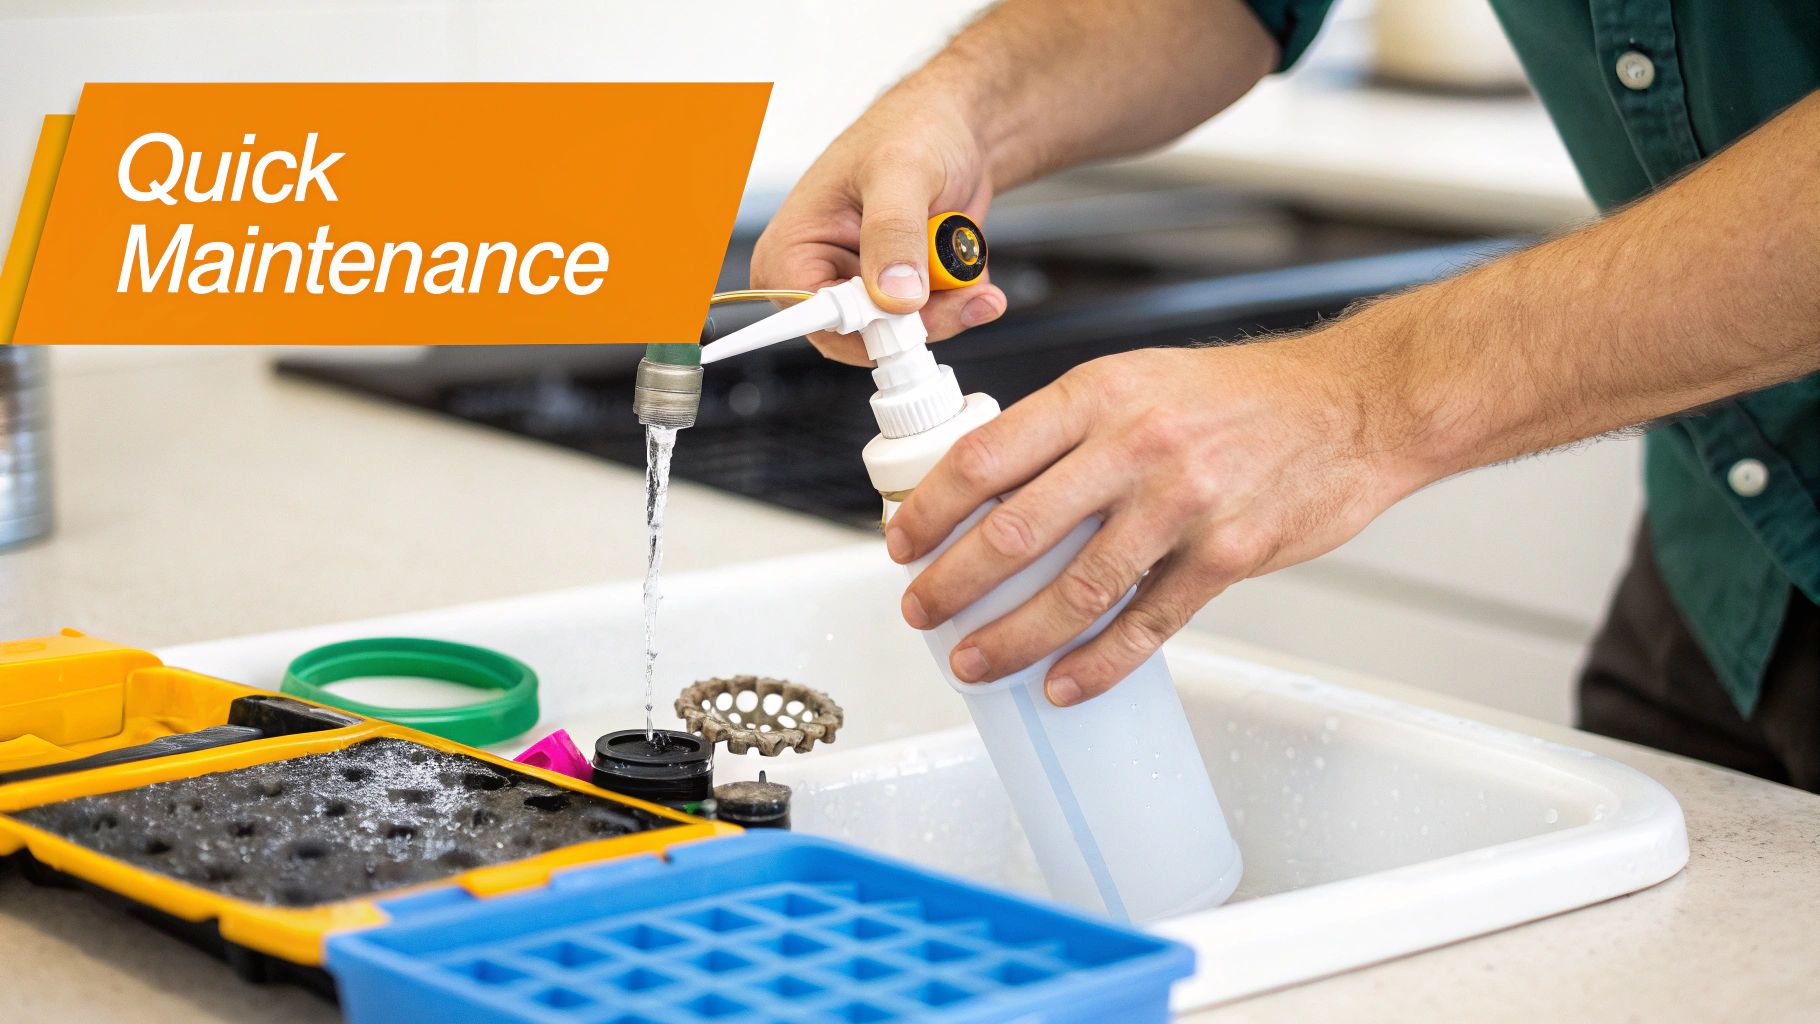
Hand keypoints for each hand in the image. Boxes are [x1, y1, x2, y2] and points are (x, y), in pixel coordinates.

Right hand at [749, 86, 1007, 365]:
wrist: (958, 127)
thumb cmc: (912, 128)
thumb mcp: (901, 172)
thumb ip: (894, 233)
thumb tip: (894, 296)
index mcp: (791, 251)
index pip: (815, 321)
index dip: (867, 327)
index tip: (913, 314)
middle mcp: (820, 278)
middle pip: (868, 338)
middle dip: (923, 316)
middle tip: (959, 285)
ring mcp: (863, 289)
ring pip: (907, 335)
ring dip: (949, 305)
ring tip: (963, 259)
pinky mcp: (900, 295)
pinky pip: (933, 323)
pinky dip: (960, 299)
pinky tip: (966, 264)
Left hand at [884, 339, 1421, 705]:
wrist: (1353, 408)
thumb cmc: (1242, 396)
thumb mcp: (1139, 380)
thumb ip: (1070, 428)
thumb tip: (993, 486)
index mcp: (1101, 395)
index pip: (988, 455)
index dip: (932, 508)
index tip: (902, 542)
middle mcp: (1137, 447)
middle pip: (1017, 530)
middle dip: (954, 582)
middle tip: (921, 611)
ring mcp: (1183, 506)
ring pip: (1075, 590)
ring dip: (1012, 636)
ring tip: (974, 659)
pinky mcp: (1226, 558)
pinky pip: (1146, 626)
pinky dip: (1097, 665)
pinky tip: (1062, 685)